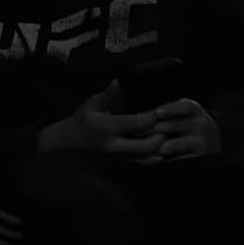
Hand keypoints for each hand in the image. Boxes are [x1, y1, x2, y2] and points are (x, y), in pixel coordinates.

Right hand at [68, 86, 220, 164]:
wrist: (70, 143)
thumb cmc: (82, 119)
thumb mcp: (91, 104)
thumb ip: (107, 95)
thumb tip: (117, 81)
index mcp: (107, 128)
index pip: (134, 124)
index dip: (150, 118)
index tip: (161, 110)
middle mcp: (115, 145)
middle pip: (144, 146)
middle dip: (160, 137)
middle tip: (171, 126)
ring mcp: (119, 157)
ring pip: (146, 158)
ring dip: (162, 149)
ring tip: (173, 138)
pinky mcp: (122, 163)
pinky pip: (143, 163)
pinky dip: (156, 157)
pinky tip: (166, 148)